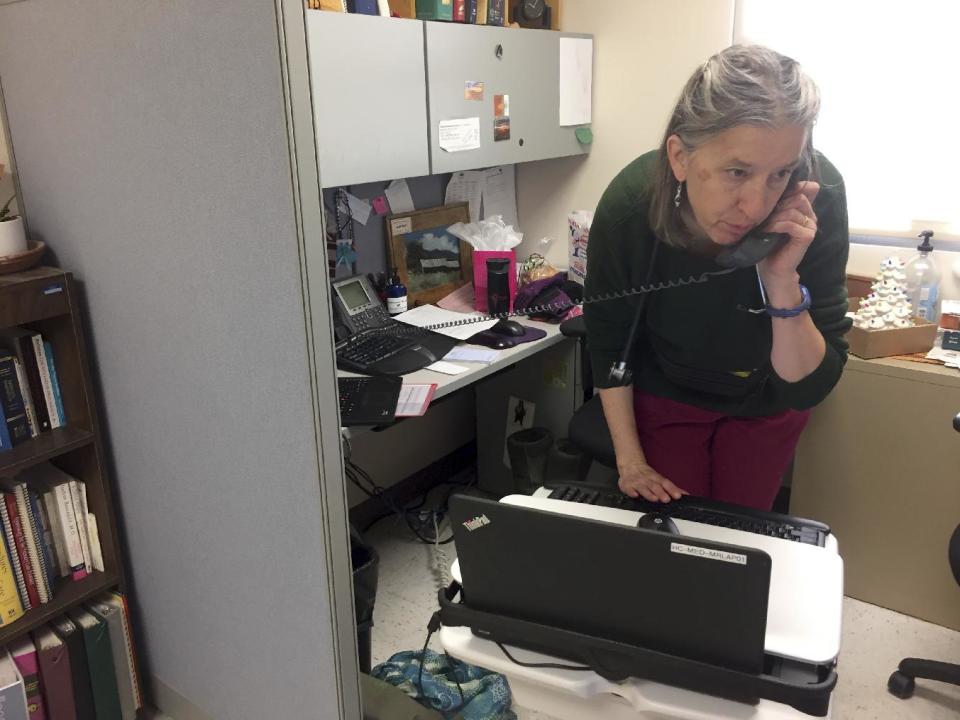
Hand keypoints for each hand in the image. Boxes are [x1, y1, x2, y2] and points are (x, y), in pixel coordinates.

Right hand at [617, 459, 685, 502]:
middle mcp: (647, 480)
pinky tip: (635, 495)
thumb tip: (685, 494)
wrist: (630, 465)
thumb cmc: (647, 475)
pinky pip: (628, 489)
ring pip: (643, 488)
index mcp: (656, 478)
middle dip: (661, 492)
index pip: (665, 483)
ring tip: (654, 499)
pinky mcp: (627, 485)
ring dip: (648, 493)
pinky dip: (631, 492)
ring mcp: (637, 483)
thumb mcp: (659, 479)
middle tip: (667, 499)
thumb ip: (672, 488)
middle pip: (655, 486)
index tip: (678, 496)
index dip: (672, 489)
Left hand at [758, 180, 819, 297]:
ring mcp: (811, 226)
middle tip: (765, 215)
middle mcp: (811, 216)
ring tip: (764, 225)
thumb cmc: (770, 243)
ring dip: (775, 217)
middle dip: (779, 204)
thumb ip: (780, 204)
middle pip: (798, 198)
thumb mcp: (773, 219)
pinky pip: (791, 224)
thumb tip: (782, 190)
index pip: (802, 190)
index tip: (771, 200)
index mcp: (804, 210)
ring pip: (793, 211)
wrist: (772, 268)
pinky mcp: (808, 236)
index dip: (787, 191)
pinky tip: (767, 230)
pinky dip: (776, 225)